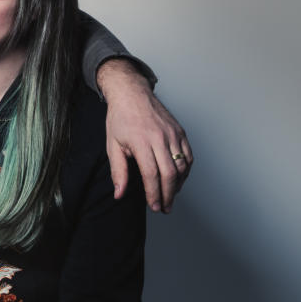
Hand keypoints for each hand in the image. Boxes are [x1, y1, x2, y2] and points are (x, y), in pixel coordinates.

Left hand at [97, 58, 192, 211]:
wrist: (132, 94)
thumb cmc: (120, 118)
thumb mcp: (112, 145)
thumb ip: (118, 171)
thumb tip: (119, 194)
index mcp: (141, 141)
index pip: (151, 174)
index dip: (154, 193)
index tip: (154, 206)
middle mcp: (160, 138)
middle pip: (170, 173)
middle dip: (168, 195)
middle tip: (164, 208)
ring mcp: (173, 134)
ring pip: (182, 166)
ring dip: (178, 185)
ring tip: (170, 196)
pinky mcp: (180, 132)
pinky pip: (188, 156)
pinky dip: (185, 171)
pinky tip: (178, 180)